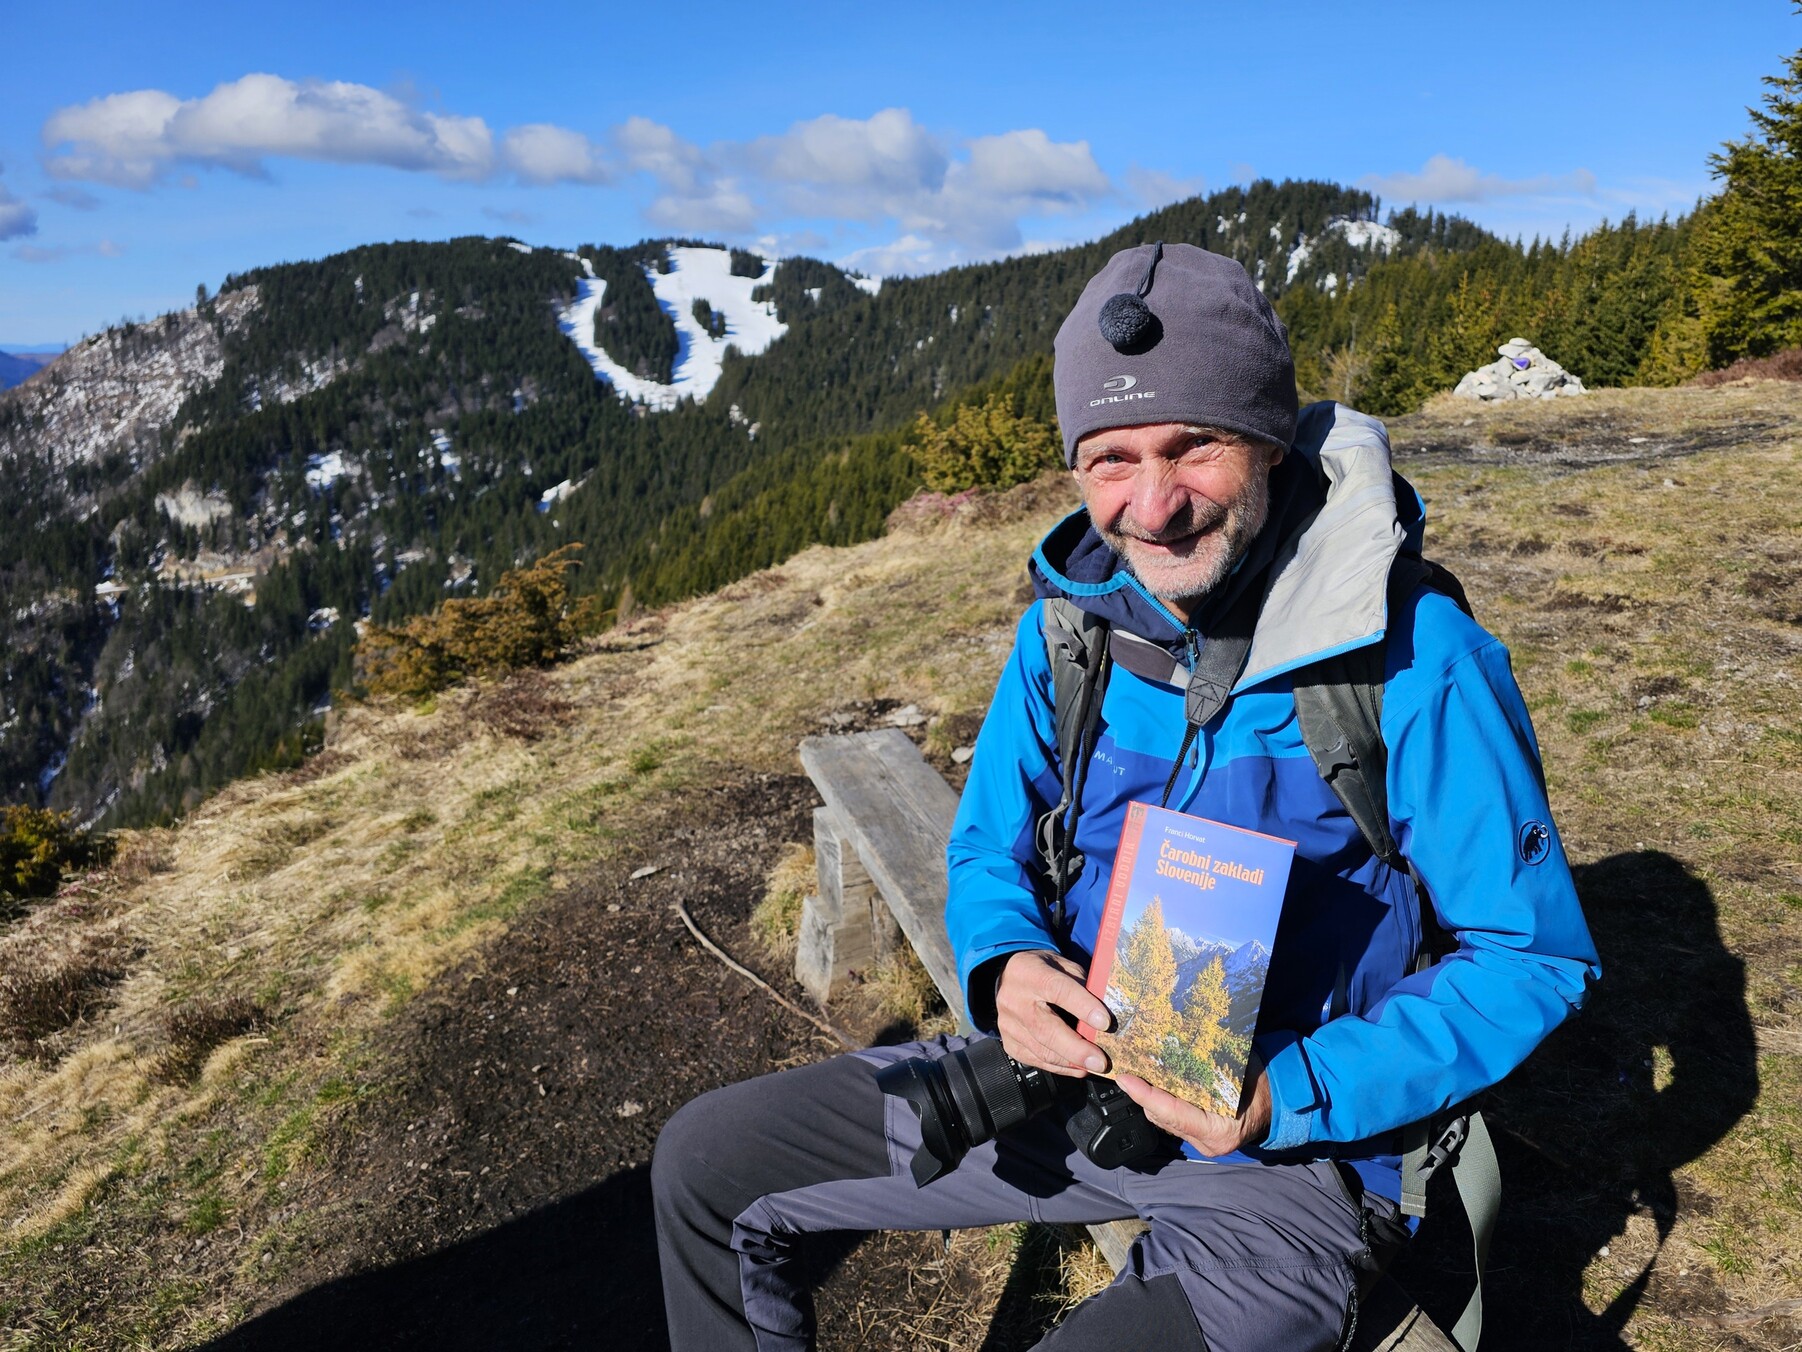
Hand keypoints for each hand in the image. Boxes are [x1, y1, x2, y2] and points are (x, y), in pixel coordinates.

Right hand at [994, 949, 1112, 1077]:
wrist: (1007, 978)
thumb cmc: (1043, 971)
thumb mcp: (1063, 966)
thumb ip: (1082, 985)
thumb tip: (1108, 1011)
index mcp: (1030, 972)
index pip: (1058, 990)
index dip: (1083, 1007)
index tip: (1105, 1023)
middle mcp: (1014, 999)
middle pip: (1046, 1029)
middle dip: (1076, 1049)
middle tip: (1100, 1061)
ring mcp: (1008, 1024)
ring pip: (1041, 1050)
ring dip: (1071, 1062)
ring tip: (1095, 1066)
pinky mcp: (1008, 1043)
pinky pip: (1035, 1060)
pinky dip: (1060, 1067)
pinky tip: (1078, 1068)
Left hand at [1115, 1057, 1271, 1156]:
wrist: (1278, 1103)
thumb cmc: (1261, 1083)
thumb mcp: (1239, 1069)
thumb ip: (1209, 1065)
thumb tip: (1176, 1043)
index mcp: (1219, 1129)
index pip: (1173, 1113)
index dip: (1146, 1095)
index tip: (1125, 1079)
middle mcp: (1208, 1142)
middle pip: (1162, 1118)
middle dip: (1142, 1095)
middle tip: (1125, 1070)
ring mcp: (1202, 1144)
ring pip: (1164, 1121)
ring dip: (1148, 1099)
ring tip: (1134, 1074)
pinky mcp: (1198, 1139)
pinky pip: (1172, 1121)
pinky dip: (1160, 1103)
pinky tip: (1151, 1084)